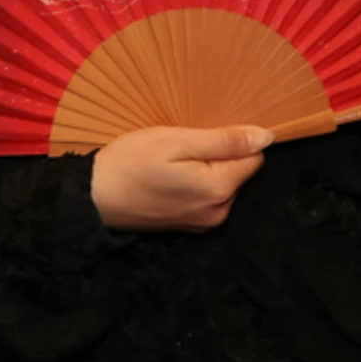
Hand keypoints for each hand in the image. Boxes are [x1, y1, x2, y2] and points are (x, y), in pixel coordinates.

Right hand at [87, 126, 271, 231]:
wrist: (94, 198)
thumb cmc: (131, 162)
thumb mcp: (177, 141)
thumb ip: (224, 141)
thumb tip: (267, 137)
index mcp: (219, 189)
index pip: (254, 158)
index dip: (234, 141)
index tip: (205, 134)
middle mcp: (218, 212)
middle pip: (240, 173)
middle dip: (220, 157)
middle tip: (184, 146)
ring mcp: (204, 223)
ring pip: (224, 186)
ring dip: (208, 171)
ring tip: (175, 161)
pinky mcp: (189, 227)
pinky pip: (208, 199)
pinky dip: (197, 185)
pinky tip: (172, 177)